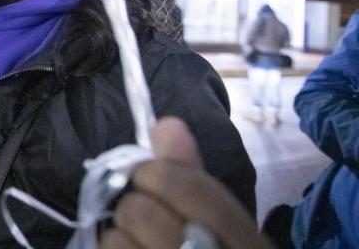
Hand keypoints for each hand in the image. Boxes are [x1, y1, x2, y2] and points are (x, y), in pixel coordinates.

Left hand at [101, 117, 272, 248]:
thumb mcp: (223, 224)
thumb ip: (193, 175)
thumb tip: (167, 123)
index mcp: (246, 245)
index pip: (190, 189)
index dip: (158, 172)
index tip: (148, 174)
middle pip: (141, 211)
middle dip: (138, 206)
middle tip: (151, 219)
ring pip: (115, 239)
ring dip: (121, 235)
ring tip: (143, 245)